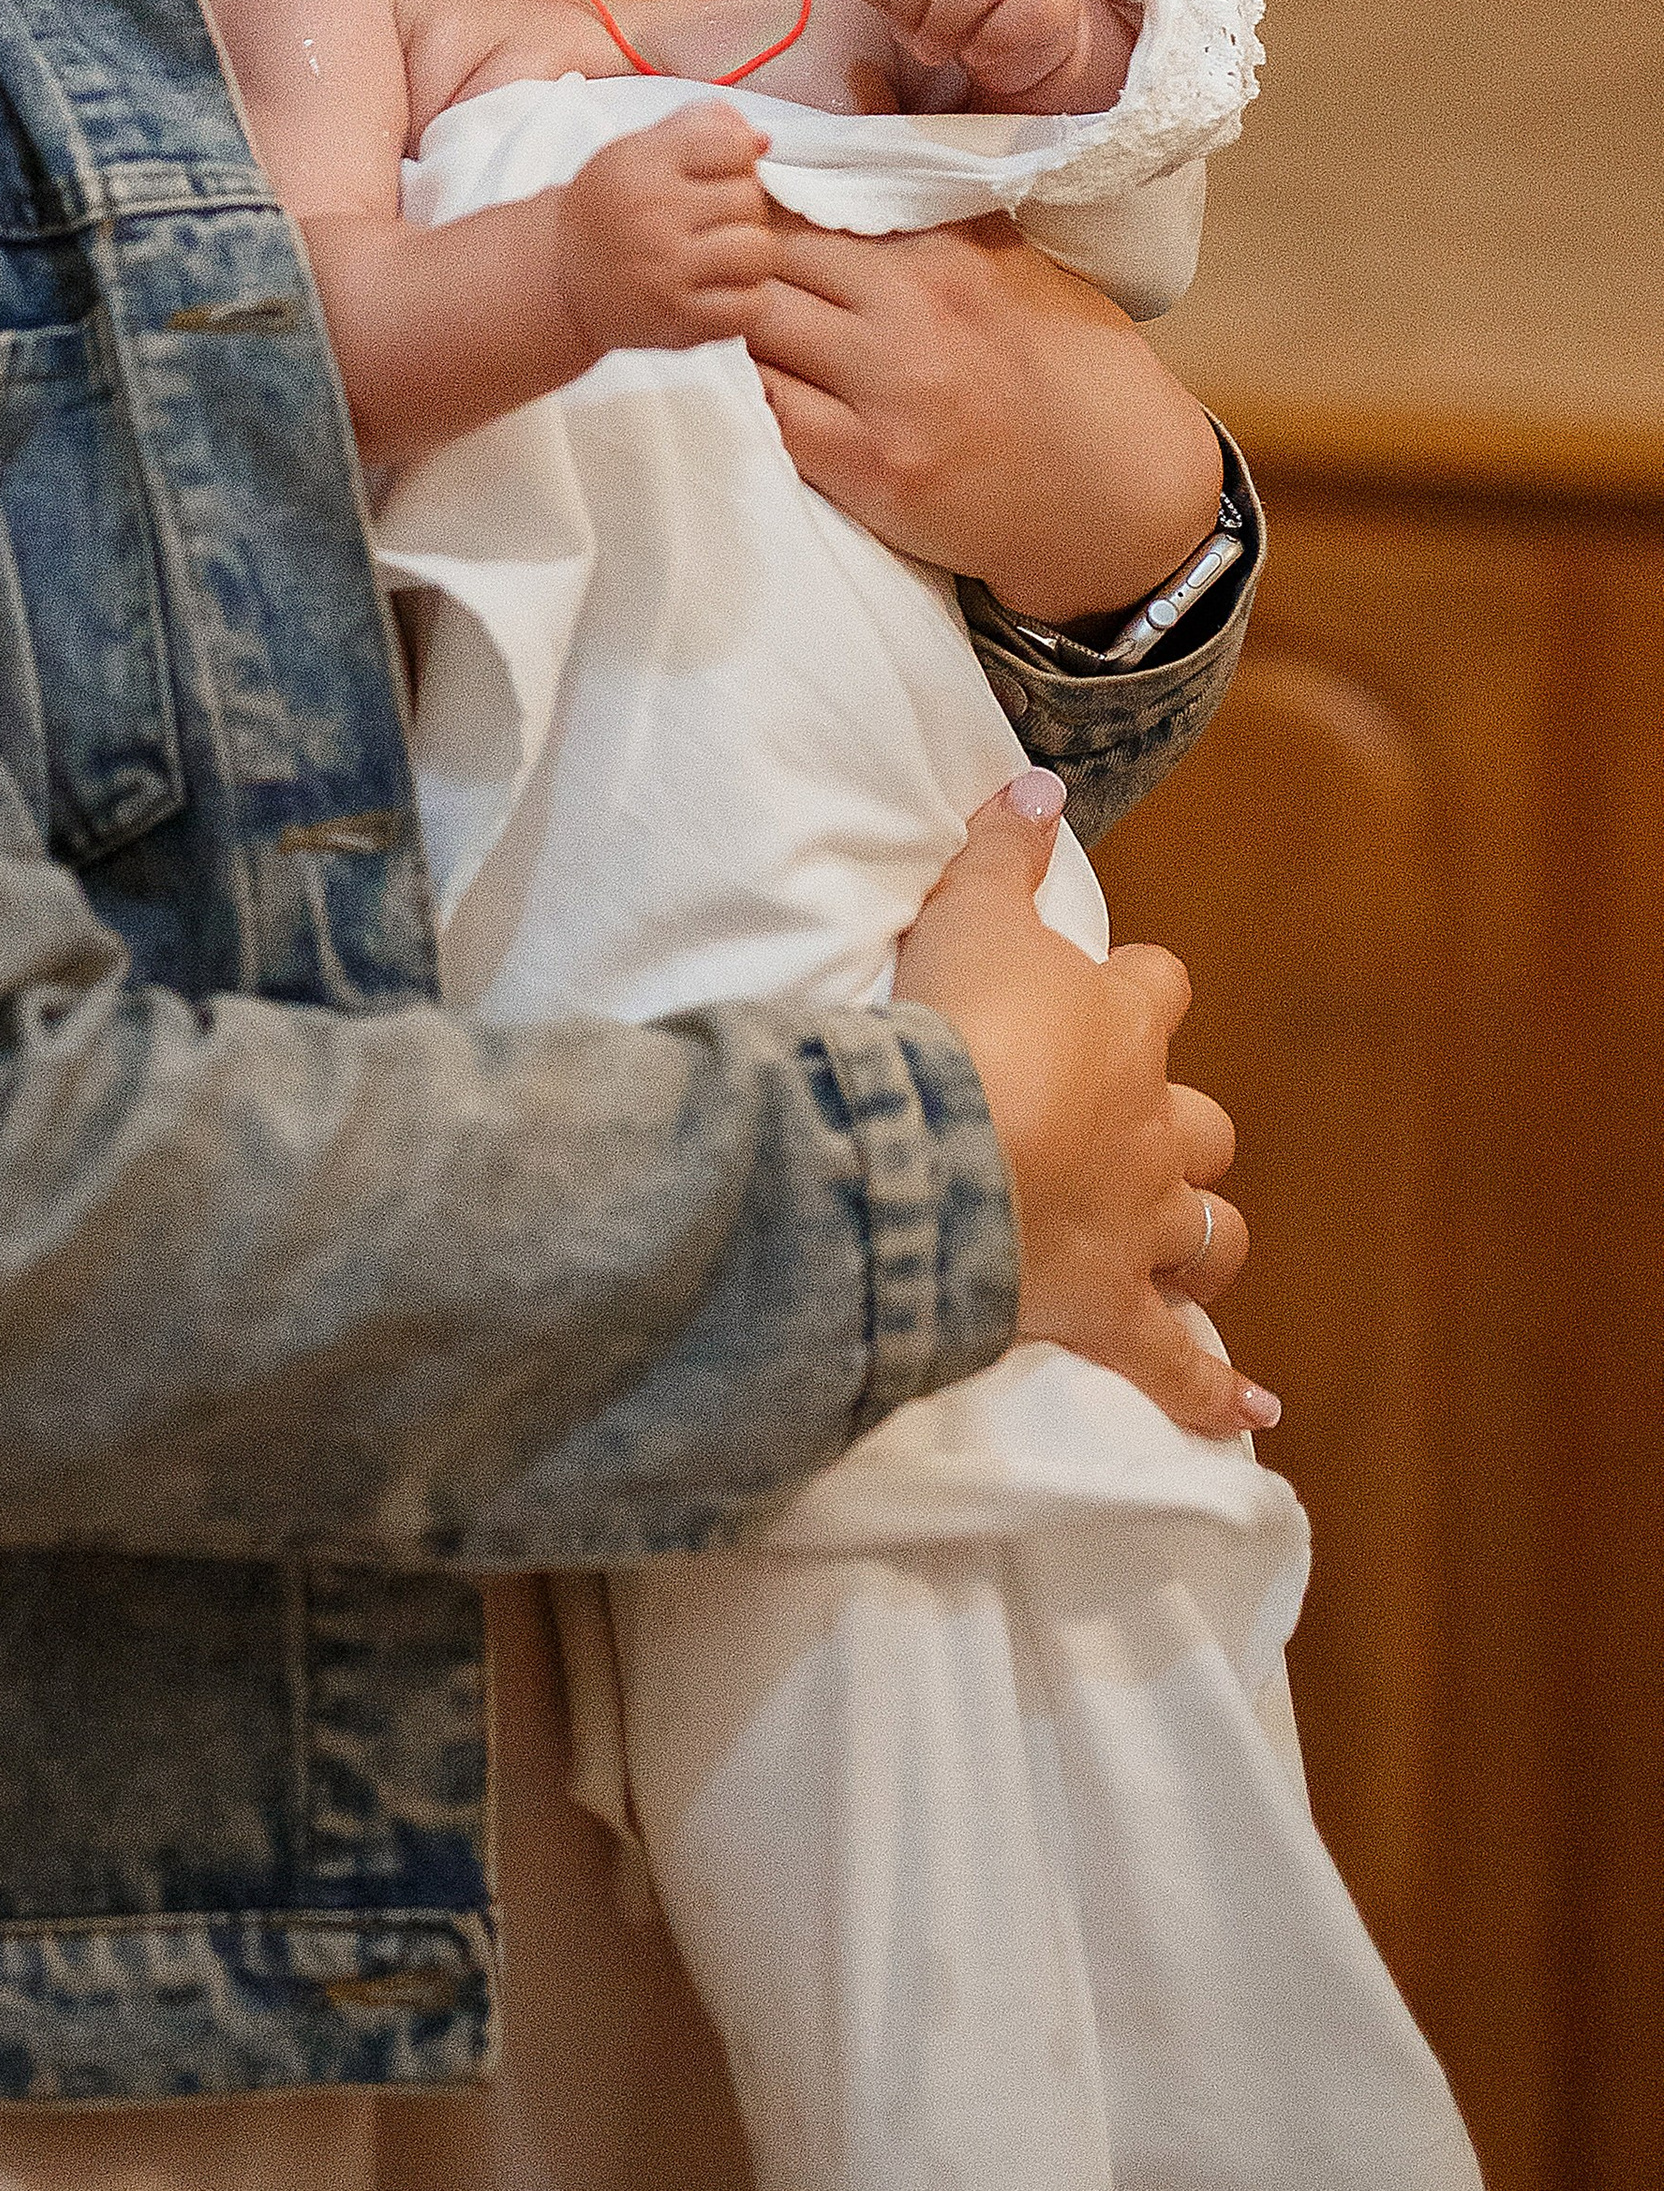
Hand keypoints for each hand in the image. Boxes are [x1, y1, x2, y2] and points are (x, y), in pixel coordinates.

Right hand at [552, 101, 778, 364]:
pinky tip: (723, 289)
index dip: (738, 158)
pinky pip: (750, 305)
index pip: (733, 144)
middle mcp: (651, 213)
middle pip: (748, 198)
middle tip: (715, 221)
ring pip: (758, 250)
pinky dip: (748, 299)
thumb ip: (696, 129)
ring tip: (724, 255)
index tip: (719, 174)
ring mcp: (665, 269)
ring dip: (751, 254)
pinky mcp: (677, 318)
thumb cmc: (608, 213)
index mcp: (641, 163)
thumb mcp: (635, 154)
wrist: (560, 281)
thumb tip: (763, 138)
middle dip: (742, 208)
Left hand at [740, 211, 1224, 616]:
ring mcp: (887, 395)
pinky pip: (768, 415)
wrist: (1118, 491)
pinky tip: (735, 384)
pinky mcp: (870, 469)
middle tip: (694, 265)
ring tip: (706, 322)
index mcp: (943, 254)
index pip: (810, 205)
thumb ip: (927, 181)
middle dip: (723, 259)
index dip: (753, 204)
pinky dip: (741, 392)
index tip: (725, 205)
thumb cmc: (1069, 369)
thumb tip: (860, 79)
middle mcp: (910, 315)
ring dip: (721, 323)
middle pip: (766, 262)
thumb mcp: (1012, 254)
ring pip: (753, 333)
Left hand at [855, 0, 1130, 111]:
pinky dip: (988, 43)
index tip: (891, 12)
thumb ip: (884, 1)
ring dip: (947, 25)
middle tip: (920, 42)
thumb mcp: (914, 2)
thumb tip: (858, 71)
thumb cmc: (964, 23)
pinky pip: (1020, 12)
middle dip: (911, 10)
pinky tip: (981, 55)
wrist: (1033, 48)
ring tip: (946, 52)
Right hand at [896, 779, 1272, 1440]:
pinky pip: (1175, 1363)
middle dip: (1178, 1126)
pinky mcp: (1109, 1312)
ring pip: (1208, 1236)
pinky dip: (1212, 1389)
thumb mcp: (965, 913)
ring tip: (1184, 1251)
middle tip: (1126, 1129)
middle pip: (1202, 1124)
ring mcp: (1136, 1226)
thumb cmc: (953, 1027)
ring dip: (1200, 1241)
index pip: (1158, 989)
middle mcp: (1149, 1128)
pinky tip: (1250, 1409)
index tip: (1107, 987)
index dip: (1137, 988)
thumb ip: (1001, 848)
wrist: (940, 1155)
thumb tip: (1038, 781)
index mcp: (1120, 1029)